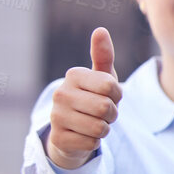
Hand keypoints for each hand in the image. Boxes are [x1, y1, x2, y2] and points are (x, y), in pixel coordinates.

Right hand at [45, 28, 122, 169]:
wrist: (72, 129)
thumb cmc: (92, 98)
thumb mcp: (102, 77)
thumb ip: (103, 56)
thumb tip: (100, 30)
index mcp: (73, 75)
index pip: (111, 86)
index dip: (117, 95)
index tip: (109, 96)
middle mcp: (60, 93)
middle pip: (106, 108)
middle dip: (112, 114)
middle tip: (102, 113)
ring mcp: (56, 116)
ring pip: (100, 127)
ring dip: (104, 129)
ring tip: (93, 123)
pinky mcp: (58, 139)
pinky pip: (92, 143)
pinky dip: (94, 142)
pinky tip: (83, 135)